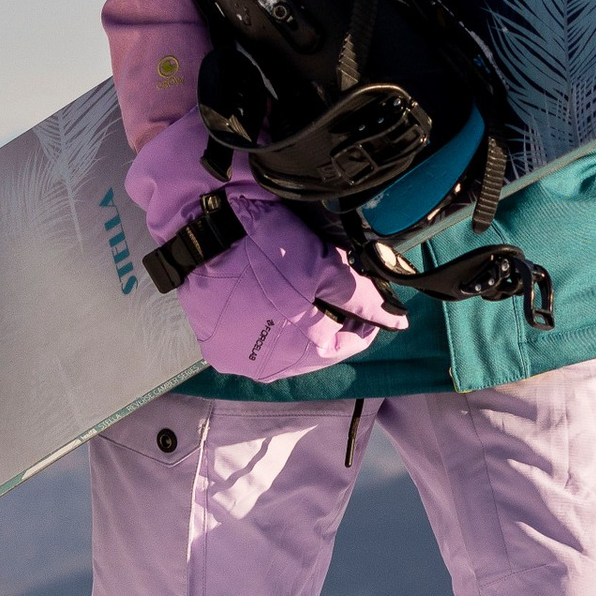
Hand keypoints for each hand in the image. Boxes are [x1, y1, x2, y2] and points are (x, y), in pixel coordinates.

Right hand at [126, 113, 408, 383]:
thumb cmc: (264, 245)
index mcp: (301, 353)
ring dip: (297, 316)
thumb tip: (396, 321)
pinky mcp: (214, 344)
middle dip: (328, 312)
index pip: (350, 342)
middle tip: (330, 277)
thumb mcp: (322, 264)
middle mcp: (269, 368)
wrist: (199, 227)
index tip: (365, 288)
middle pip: (316, 344)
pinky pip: (253, 335)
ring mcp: (238, 358)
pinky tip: (267, 290)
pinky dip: (266, 316)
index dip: (363, 314)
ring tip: (297, 281)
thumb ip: (362, 296)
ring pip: (285, 342)